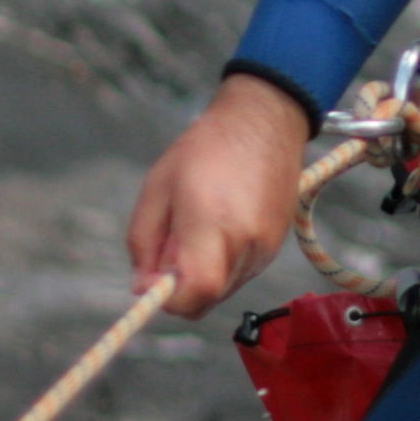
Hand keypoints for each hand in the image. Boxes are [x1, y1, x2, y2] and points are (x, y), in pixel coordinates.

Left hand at [125, 76, 314, 317]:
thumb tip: (143, 287)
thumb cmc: (204, 149)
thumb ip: (143, 242)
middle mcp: (245, 242)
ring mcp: (266, 247)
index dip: (169, 299)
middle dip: (181, 287)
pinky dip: (222, 264)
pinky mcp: (276, 245)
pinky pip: (241, 273)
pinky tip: (220, 227)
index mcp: (211, 223)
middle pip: (207, 299)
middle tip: (170, 247)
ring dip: (202, 276)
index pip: (195, 292)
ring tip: (197, 229)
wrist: (264, 121)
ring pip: (223, 290)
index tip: (151, 281)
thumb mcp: (157, 188)